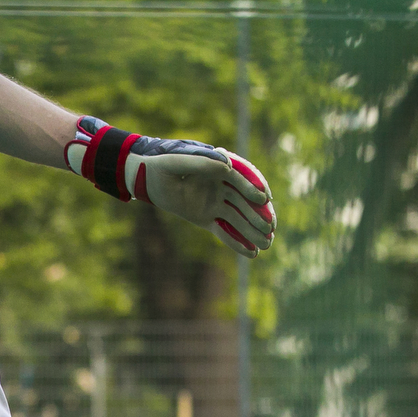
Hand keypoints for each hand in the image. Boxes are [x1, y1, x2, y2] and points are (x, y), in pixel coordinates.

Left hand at [66, 117, 274, 257]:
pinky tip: (251, 254)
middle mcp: (222, 185)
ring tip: (268, 245)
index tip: (264, 199)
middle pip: (246, 202)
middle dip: (260, 215)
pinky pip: (225, 231)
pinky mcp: (207, 218)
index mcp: (219, 167)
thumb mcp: (175, 161)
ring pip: (238, 219)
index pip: (241, 179)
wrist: (146, 178)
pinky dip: (236, 242)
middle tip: (271, 229)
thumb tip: (227, 168)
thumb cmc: (160, 164)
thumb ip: (200, 162)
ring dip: (253, 232)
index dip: (253, 188)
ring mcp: (215, 202)